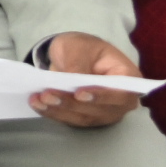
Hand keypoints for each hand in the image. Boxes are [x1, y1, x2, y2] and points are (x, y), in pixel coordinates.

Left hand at [33, 33, 147, 127]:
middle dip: (72, 104)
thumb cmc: (83, 48)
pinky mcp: (89, 117)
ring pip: (84, 117)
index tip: (79, 93)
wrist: (75, 54)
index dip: (102, 96)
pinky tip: (38, 105)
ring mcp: (106, 111)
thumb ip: (78, 63)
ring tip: (38, 100)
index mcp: (128, 77)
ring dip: (59, 111)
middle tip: (48, 95)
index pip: (121, 93)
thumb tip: (72, 80)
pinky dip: (54, 113)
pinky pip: (73, 120)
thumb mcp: (79, 46)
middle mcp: (121, 100)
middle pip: (101, 110)